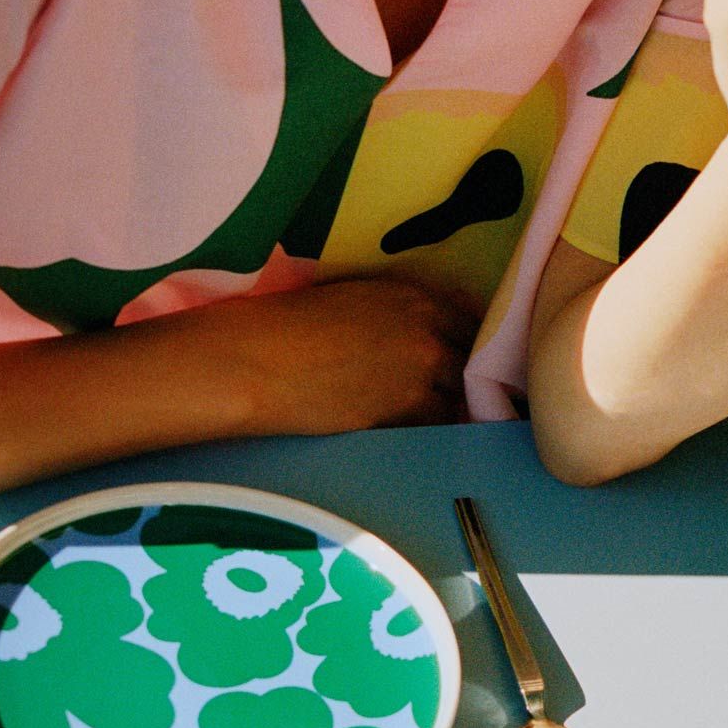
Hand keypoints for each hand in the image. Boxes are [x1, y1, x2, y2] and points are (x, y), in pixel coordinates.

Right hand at [200, 274, 478, 435]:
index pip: (469, 323)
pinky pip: (427, 428)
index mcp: (414, 298)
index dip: (467, 342)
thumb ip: (395, 313)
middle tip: (452, 390)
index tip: (463, 355)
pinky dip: (420, 429)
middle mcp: (426, 336)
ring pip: (453, 402)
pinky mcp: (398, 416)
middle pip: (468, 364)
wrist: (257, 361)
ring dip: (444, 408)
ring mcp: (416, 379)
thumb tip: (410, 334)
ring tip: (426, 414)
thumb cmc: (289, 323)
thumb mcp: (353, 298)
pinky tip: (404, 428)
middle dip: (462, 378)